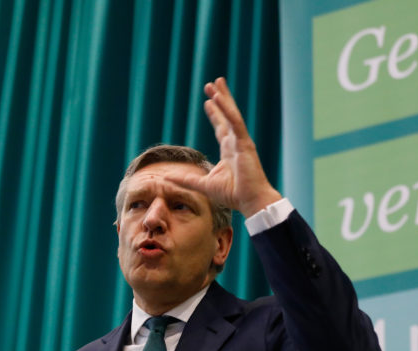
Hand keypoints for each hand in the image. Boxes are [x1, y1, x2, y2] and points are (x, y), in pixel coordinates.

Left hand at [165, 77, 281, 218]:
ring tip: (216, 82)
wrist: (251, 201)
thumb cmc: (233, 194)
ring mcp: (242, 142)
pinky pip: (236, 123)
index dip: (215, 114)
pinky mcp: (245, 144)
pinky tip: (220, 98)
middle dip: (220, 99)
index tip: (207, 102)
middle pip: (227, 116)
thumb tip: (166, 178)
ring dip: (223, 98)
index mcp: (229, 152)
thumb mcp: (203, 185)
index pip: (221, 128)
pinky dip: (228, 110)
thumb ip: (186, 179)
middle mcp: (236, 143)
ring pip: (231, 114)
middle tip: (213, 84)